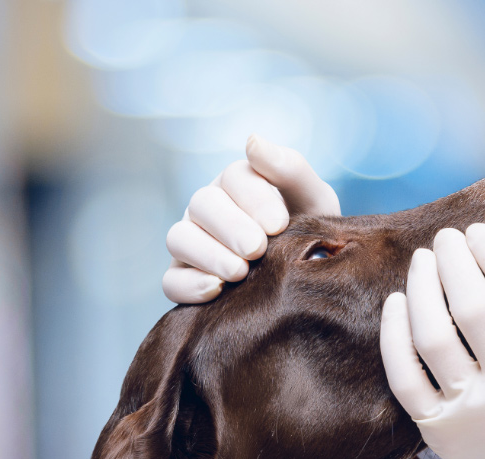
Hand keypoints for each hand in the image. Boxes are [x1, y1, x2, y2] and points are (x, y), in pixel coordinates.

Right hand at [163, 134, 340, 302]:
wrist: (308, 277)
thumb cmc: (310, 231)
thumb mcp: (313, 199)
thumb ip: (290, 169)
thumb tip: (252, 141)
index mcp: (238, 182)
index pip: (234, 177)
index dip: (254, 199)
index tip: (279, 225)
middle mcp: (208, 209)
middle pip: (201, 204)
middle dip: (231, 227)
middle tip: (258, 249)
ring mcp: (192, 243)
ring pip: (178, 239)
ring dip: (208, 254)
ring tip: (240, 272)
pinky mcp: (184, 279)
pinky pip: (171, 281)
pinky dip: (189, 285)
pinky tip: (217, 290)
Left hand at [380, 224, 484, 458]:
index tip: (479, 232)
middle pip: (472, 308)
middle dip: (454, 261)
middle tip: (446, 238)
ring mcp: (471, 411)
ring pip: (432, 338)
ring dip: (421, 290)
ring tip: (422, 261)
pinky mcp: (437, 430)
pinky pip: (404, 377)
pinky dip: (394, 336)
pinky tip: (397, 303)